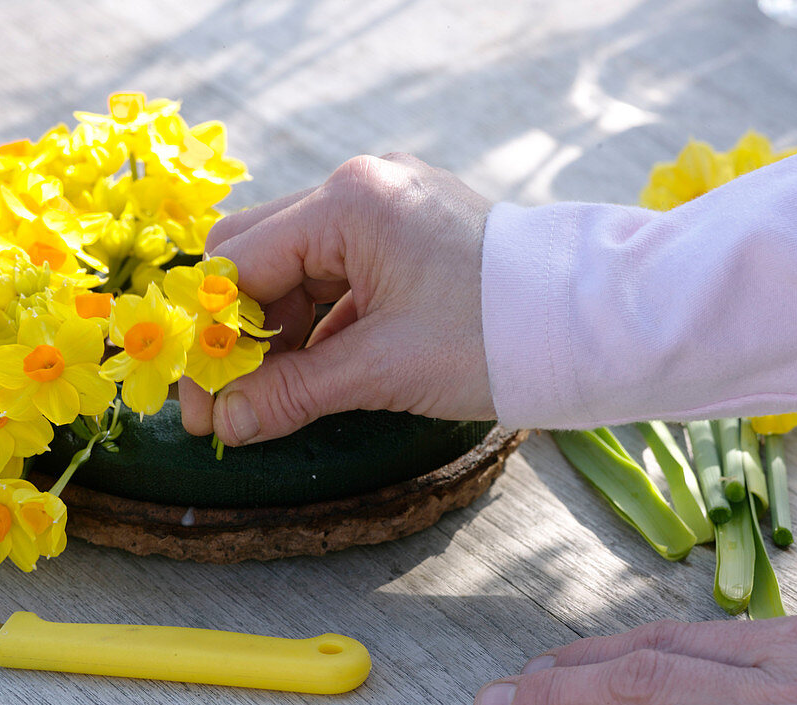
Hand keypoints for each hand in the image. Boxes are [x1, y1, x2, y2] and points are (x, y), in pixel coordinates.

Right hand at [179, 153, 495, 443]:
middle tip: (228, 402)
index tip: (200, 401)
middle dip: (240, 332)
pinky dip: (319, 325)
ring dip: (279, 334)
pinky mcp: (408, 235)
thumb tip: (227, 423)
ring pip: (298, 269)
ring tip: (271, 400)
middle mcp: (363, 189)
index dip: (212, 336)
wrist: (596, 324)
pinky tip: (313, 374)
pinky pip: (339, 276)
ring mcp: (388, 207)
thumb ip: (294, 393)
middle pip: (259, 255)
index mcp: (351, 202)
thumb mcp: (384, 368)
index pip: (241, 261)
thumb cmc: (496, 334)